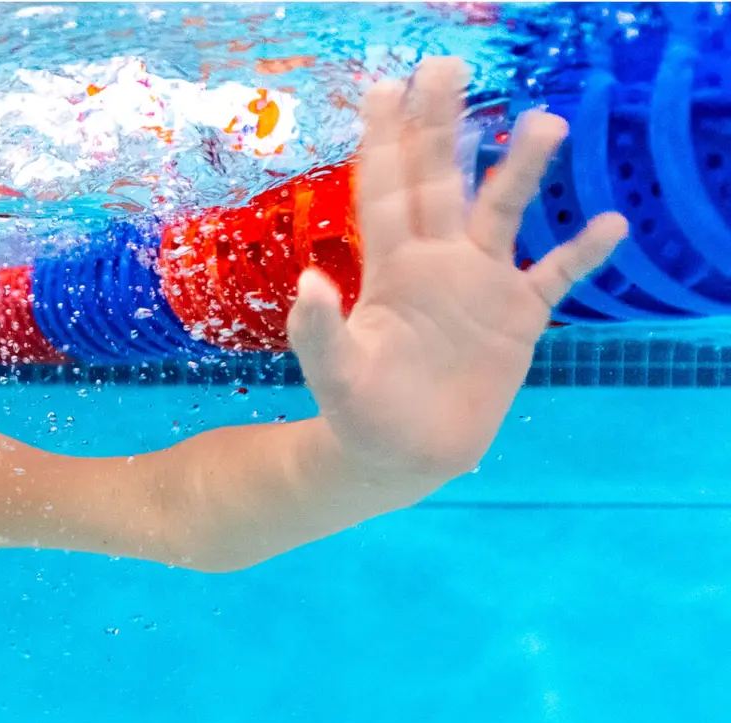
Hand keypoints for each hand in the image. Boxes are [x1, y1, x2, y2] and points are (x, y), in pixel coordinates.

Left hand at [286, 56, 628, 475]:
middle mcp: (436, 261)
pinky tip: (608, 224)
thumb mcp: (332, 373)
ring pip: (502, 212)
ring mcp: (479, 286)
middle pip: (441, 179)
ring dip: (522, 169)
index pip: (385, 189)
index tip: (385, 86)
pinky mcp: (516, 320)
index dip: (384, 139)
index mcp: (389, 266)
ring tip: (545, 121)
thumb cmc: (358, 412)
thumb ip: (318, 329)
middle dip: (443, 126)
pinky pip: (555, 277)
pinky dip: (581, 253)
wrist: (399, 455)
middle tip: (447, 67)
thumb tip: (312, 283)